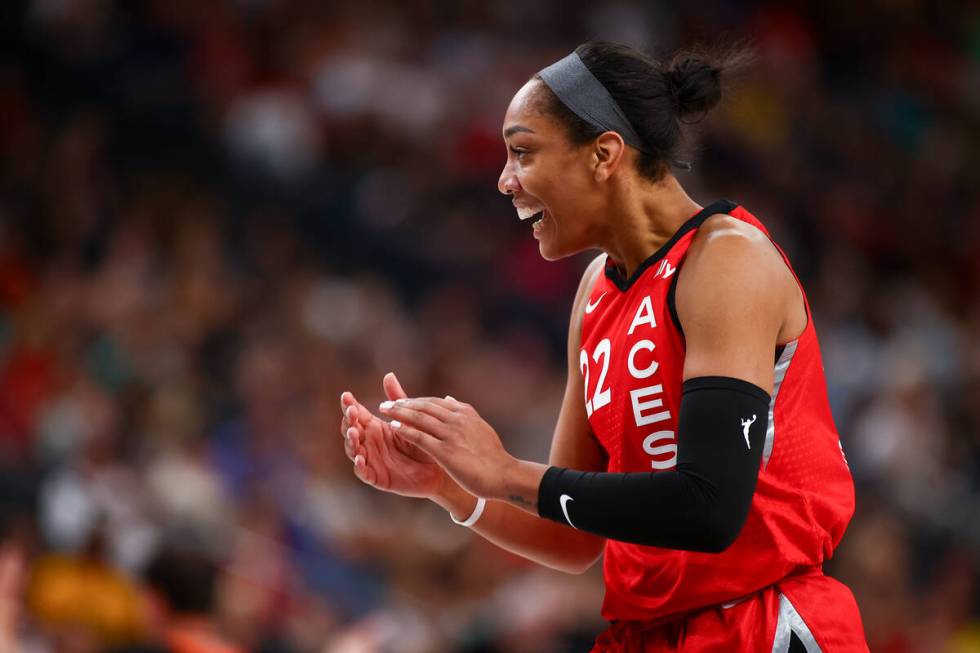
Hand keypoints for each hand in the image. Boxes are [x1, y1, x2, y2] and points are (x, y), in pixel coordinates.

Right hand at [340, 373, 447, 498]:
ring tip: (355, 433)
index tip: (347, 395)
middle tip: (352, 412)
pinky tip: (360, 458)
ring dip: (351, 441)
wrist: (438, 468)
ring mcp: (371, 460)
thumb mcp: (410, 419)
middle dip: (349, 421)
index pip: (356, 415)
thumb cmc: (423, 441)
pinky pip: (363, 472)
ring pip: (353, 450)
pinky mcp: (376, 477)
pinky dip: (359, 466)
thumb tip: (389, 375)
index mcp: (374, 428)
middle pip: (350, 430)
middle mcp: (369, 443)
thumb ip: (398, 399)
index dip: (349, 405)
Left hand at [378, 397, 518, 500]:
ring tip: (384, 410)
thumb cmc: (492, 456)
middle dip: (402, 403)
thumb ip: (464, 413)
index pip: (434, 402)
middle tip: (386, 403)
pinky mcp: (446, 451)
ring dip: (399, 412)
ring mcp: (451, 434)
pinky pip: (420, 437)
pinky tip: (392, 427)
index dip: (415, 401)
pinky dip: (405, 430)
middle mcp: (457, 420)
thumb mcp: (480, 427)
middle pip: (424, 406)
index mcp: (465, 413)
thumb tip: (449, 398)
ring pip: (419, 418)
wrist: (504, 475)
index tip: (401, 401)